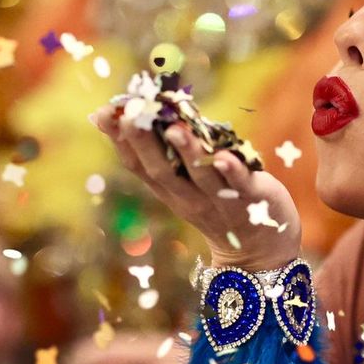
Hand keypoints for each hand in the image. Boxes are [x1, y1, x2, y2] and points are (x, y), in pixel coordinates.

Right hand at [90, 106, 301, 271]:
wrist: (259, 249)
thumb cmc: (218, 202)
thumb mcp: (185, 182)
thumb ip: (166, 153)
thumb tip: (136, 117)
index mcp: (171, 191)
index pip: (139, 166)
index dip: (120, 141)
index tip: (104, 114)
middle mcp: (190, 198)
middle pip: (162, 172)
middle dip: (144, 143)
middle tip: (130, 114)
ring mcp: (222, 199)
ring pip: (201, 177)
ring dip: (187, 153)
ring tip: (175, 129)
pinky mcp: (254, 197)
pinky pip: (241, 185)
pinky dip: (233, 172)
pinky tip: (226, 156)